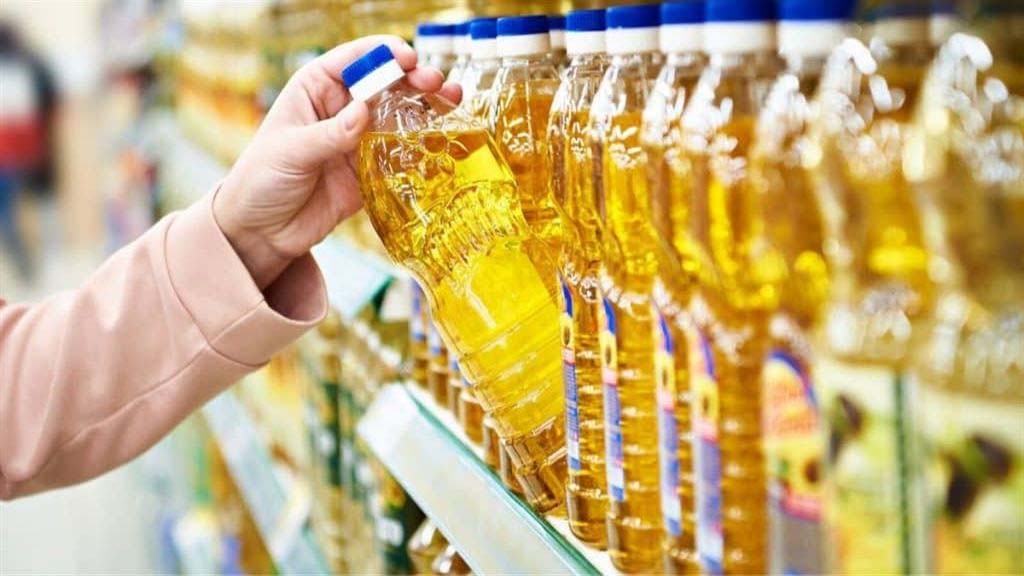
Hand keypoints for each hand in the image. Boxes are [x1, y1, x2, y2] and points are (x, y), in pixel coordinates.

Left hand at [214, 36, 461, 288]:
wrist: (263, 231)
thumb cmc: (262, 179)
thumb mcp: (291, 151)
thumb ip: (330, 133)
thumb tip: (364, 111)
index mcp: (315, 89)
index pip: (354, 60)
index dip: (384, 54)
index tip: (407, 59)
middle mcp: (341, 108)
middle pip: (385, 84)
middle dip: (413, 79)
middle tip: (436, 83)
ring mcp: (358, 139)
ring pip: (399, 115)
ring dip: (426, 107)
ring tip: (452, 101)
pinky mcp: (371, 170)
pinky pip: (401, 153)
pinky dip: (423, 145)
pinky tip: (443, 139)